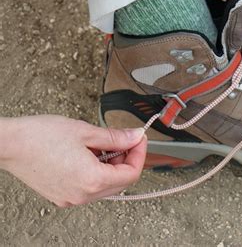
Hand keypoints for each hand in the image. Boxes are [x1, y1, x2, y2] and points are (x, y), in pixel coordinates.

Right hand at [0, 115, 146, 206]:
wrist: (9, 144)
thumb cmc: (40, 136)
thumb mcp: (86, 132)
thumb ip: (116, 137)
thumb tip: (135, 137)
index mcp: (92, 180)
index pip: (131, 173)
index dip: (140, 154)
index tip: (139, 139)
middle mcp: (82, 195)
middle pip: (121, 182)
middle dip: (127, 159)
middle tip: (125, 140)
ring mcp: (71, 198)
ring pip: (106, 185)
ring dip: (111, 165)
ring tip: (101, 144)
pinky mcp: (62, 195)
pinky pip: (90, 187)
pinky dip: (96, 171)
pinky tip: (88, 154)